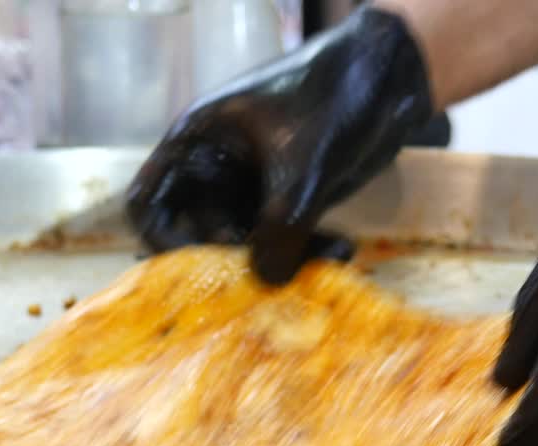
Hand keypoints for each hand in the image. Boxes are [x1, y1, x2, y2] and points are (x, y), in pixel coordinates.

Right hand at [125, 7, 435, 283]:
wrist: (389, 74)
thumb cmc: (334, 96)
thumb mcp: (304, 163)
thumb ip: (282, 225)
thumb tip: (267, 280)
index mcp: (197, 143)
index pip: (148, 201)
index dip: (162, 242)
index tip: (194, 274)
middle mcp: (215, 169)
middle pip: (198, 234)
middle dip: (232, 263)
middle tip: (271, 279)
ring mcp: (252, 186)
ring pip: (247, 245)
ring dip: (282, 262)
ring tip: (329, 258)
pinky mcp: (288, 200)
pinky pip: (284, 240)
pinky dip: (308, 251)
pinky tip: (342, 249)